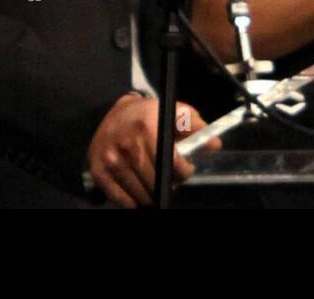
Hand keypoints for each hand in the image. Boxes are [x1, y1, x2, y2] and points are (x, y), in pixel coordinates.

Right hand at [86, 93, 221, 207]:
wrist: (109, 112)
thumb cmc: (145, 115)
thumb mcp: (171, 111)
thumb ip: (194, 126)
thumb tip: (215, 144)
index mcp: (148, 127)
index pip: (172, 163)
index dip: (184, 172)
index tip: (185, 170)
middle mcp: (128, 144)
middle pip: (156, 181)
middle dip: (168, 184)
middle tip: (170, 180)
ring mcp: (112, 159)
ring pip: (140, 193)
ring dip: (152, 195)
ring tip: (156, 186)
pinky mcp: (99, 170)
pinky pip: (120, 199)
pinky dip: (132, 201)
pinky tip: (139, 193)